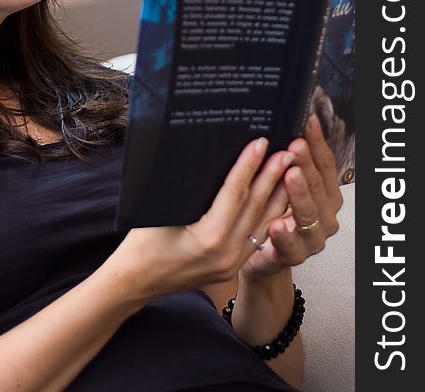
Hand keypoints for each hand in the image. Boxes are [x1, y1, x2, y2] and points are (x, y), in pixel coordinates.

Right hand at [109, 137, 295, 302]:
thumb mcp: (160, 210)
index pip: (235, 193)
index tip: (261, 143)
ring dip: (278, 194)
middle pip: (255, 206)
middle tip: (287, 150)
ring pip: (262, 223)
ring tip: (290, 168)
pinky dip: (269, 214)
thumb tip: (208, 158)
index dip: (249, 165)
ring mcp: (231, 263)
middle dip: (272, 175)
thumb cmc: (140, 244)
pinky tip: (277, 197)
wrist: (136, 282)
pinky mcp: (232, 267)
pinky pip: (256, 236)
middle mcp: (226, 253)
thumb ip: (188, 190)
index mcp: (208, 239)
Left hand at [240, 113, 342, 279]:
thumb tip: (282, 128)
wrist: (262, 256)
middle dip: (307, 163)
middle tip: (295, 146)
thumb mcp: (282, 188)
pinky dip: (283, 234)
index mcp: (326, 196)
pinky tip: (276, 223)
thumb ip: (287, 165)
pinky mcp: (293, 255)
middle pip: (318, 186)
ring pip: (308, 214)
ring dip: (299, 193)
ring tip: (290, 175)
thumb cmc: (272, 216)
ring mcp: (311, 238)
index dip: (317, 143)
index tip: (307, 122)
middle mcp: (325, 216)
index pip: (325, 165)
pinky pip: (289, 245)